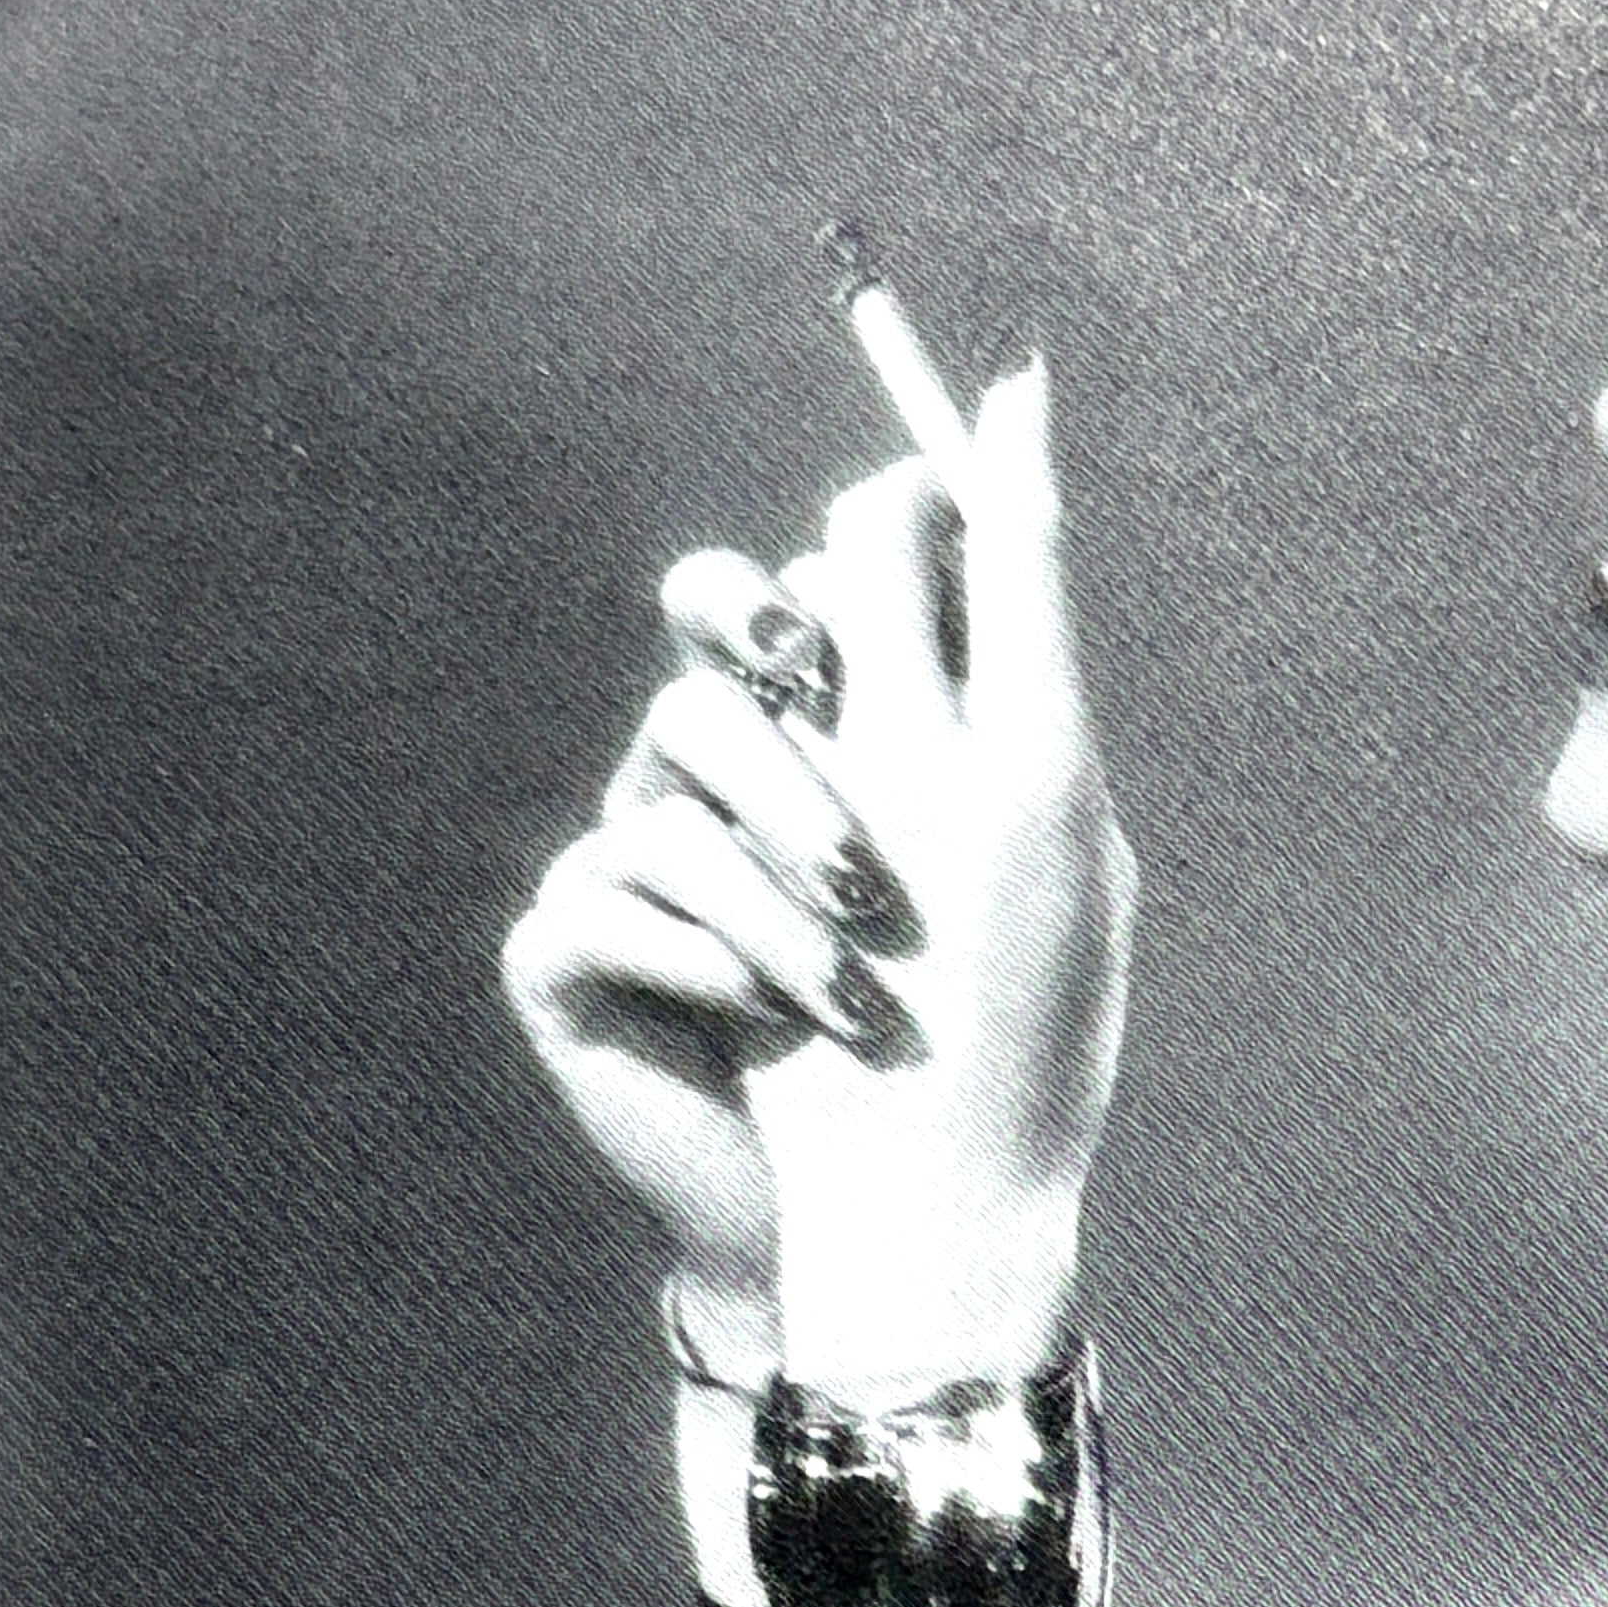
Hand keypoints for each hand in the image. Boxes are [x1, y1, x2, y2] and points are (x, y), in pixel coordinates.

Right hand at [501, 357, 1132, 1397]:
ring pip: (668, 757)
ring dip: (779, 854)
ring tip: (856, 965)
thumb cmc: (986, 1024)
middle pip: (713, 633)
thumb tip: (1021, 383)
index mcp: (846, 733)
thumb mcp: (1031, 800)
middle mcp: (734, 775)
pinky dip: (709, 955)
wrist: (916, 1223)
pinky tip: (781, 1020)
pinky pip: (602, 894)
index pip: (816, 581)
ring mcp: (644, 862)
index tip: (893, 607)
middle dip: (777, 667)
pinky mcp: (577, 964)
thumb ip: (1019, 599)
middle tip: (829, 719)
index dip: (842, 569)